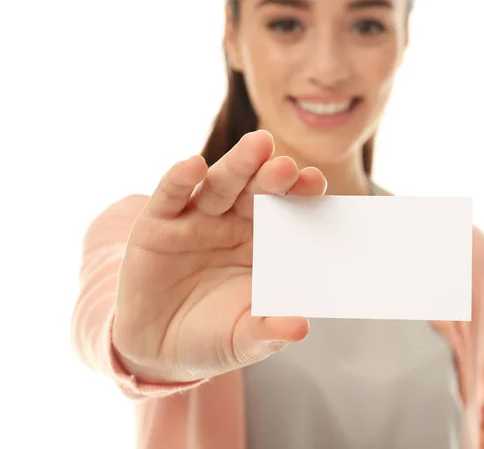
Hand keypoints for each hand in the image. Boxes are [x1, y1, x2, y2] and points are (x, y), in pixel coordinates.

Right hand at [112, 130, 326, 383]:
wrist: (157, 348)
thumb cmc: (211, 336)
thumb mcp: (242, 338)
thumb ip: (268, 330)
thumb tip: (300, 328)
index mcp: (262, 243)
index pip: (286, 212)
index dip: (300, 196)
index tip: (316, 183)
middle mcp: (232, 223)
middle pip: (255, 191)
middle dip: (272, 175)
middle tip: (287, 165)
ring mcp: (196, 219)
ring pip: (219, 185)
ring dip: (237, 165)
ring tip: (257, 146)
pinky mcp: (158, 223)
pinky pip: (170, 196)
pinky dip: (179, 179)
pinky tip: (192, 166)